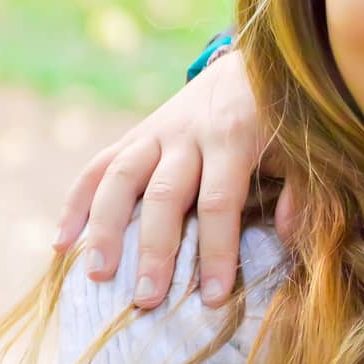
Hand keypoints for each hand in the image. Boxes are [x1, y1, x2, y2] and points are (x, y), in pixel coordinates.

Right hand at [53, 48, 296, 307]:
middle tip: (146, 299)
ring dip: (103, 227)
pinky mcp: (136, 133)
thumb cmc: (281, 118)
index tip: (212, 297)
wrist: (253, 63)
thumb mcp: (301, 148)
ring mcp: (155, 132)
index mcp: (233, 138)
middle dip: (154, 249)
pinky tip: (62, 243)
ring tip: (95, 274)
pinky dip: (76, 203)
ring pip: (120, 178)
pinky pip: (98, 166)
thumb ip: (300, 191)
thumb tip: (290, 237)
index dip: (216, 250)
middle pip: (164, 195)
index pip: (219, 201)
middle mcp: (188, 134)